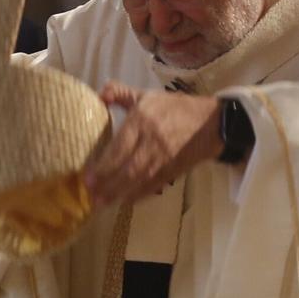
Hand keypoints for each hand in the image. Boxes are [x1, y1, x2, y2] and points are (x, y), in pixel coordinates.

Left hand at [82, 84, 222, 207]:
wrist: (211, 123)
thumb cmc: (175, 109)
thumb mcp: (147, 96)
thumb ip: (121, 94)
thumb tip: (100, 95)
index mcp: (143, 120)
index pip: (120, 146)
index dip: (104, 165)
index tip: (87, 177)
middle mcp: (152, 141)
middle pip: (128, 168)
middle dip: (108, 185)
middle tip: (91, 196)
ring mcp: (164, 158)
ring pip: (139, 180)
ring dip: (120, 194)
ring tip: (102, 203)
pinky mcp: (173, 170)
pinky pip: (154, 185)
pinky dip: (139, 195)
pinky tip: (125, 201)